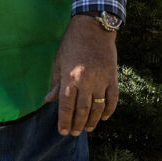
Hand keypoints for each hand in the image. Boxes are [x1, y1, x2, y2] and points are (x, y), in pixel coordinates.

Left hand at [45, 14, 119, 136]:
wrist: (93, 27)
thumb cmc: (72, 43)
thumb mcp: (59, 61)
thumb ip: (56, 82)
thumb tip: (48, 100)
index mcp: (70, 78)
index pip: (66, 106)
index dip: (64, 121)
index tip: (63, 131)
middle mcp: (86, 81)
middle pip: (83, 110)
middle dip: (78, 124)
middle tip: (74, 133)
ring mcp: (101, 79)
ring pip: (98, 107)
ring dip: (93, 120)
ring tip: (88, 128)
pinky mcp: (113, 77)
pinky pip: (113, 98)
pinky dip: (110, 109)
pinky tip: (105, 117)